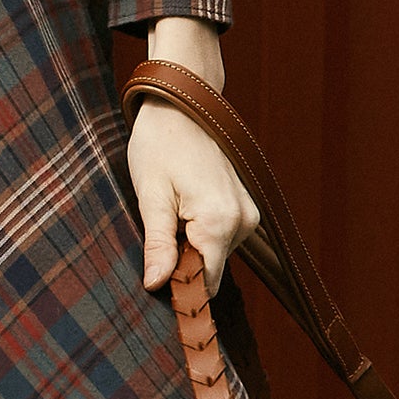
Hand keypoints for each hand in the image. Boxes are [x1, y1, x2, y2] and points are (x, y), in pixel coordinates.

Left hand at [126, 43, 257, 297]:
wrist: (182, 105)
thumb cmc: (160, 144)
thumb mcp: (150, 196)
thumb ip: (158, 244)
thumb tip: (157, 285)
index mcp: (219, 221)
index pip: (205, 283)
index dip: (179, 293)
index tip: (155, 293)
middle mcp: (243, 221)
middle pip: (210, 271)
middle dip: (181, 269)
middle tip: (151, 249)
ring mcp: (247, 214)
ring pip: (214, 256)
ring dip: (189, 250)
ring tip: (166, 218)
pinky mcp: (244, 208)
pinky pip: (220, 239)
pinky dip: (199, 237)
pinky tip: (180, 213)